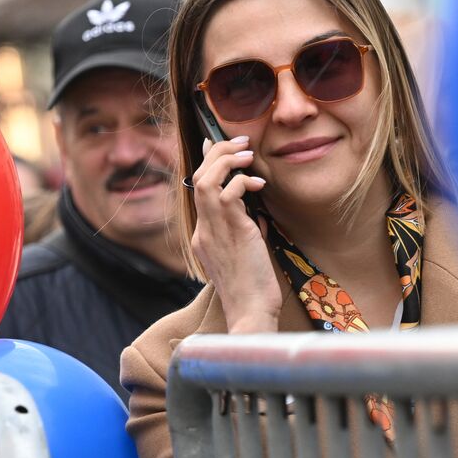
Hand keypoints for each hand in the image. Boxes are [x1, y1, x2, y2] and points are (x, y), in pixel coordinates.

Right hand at [190, 136, 280, 332]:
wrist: (251, 314)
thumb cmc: (254, 291)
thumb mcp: (246, 255)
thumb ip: (244, 231)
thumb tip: (255, 214)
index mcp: (204, 238)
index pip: (198, 191)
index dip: (207, 164)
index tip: (216, 145)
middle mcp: (203, 232)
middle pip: (198, 179)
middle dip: (218, 155)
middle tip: (240, 142)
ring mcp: (214, 232)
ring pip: (207, 181)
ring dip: (227, 161)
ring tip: (247, 153)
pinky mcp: (231, 232)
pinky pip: (227, 194)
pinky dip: (242, 181)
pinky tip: (259, 183)